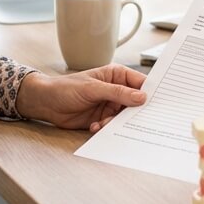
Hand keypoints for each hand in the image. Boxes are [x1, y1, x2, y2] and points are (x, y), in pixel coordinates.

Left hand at [15, 65, 146, 131]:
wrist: (46, 103)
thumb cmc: (66, 88)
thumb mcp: (92, 88)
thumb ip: (117, 93)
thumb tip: (141, 97)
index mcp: (116, 76)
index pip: (140, 83)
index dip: (149, 92)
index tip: (157, 103)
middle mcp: (116, 91)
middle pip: (135, 103)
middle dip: (134, 112)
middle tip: (135, 120)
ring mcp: (109, 105)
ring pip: (125, 117)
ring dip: (117, 122)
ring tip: (104, 122)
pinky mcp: (103, 119)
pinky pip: (113, 126)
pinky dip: (107, 128)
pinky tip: (95, 126)